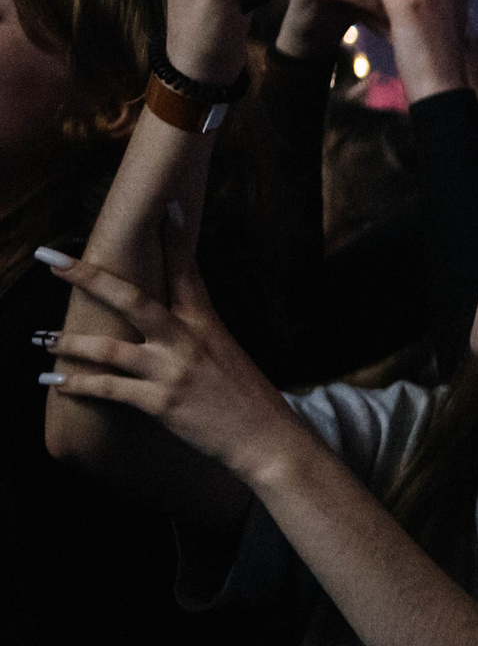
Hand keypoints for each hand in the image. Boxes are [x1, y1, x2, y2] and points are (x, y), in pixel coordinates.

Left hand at [39, 208, 312, 486]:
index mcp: (206, 323)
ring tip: (41, 337)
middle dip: (88, 276)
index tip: (165, 206)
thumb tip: (167, 324)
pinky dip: (78, 385)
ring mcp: (172, 371)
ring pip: (108, 348)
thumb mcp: (228, 355)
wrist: (267, 438)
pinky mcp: (160, 403)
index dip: (175, 238)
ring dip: (68, 343)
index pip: (186, 271)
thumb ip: (195, 336)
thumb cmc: (247, 398)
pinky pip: (108, 390)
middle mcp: (187, 340)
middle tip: (52, 258)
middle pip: (131, 298)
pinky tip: (54, 383)